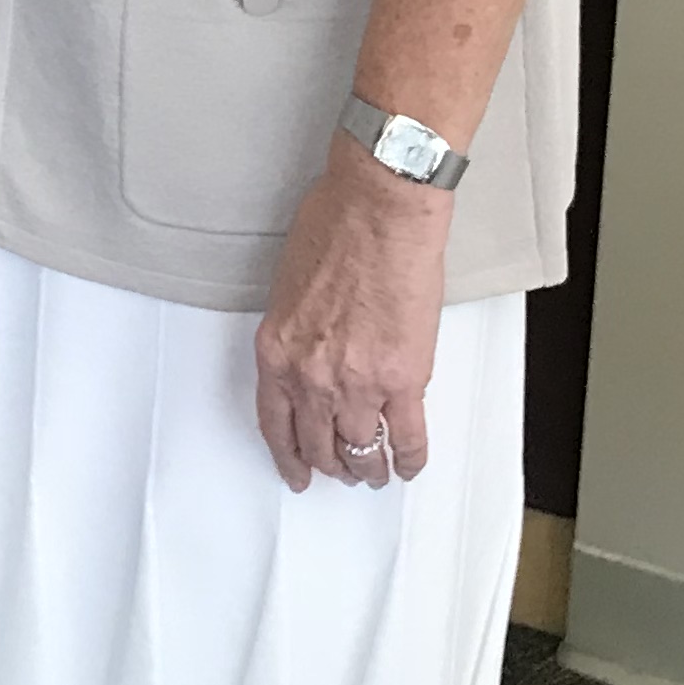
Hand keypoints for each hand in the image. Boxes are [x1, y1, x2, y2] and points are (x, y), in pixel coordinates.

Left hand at [251, 133, 454, 489]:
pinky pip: (407, 436)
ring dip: (368, 468)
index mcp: (278, 350)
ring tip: (374, 474)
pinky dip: (408, 457)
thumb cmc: (334, 226)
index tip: (296, 471)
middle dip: (329, 463)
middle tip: (339, 471)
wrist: (379, 210)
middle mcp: (312, 375)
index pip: (275, 422)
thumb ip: (297, 333)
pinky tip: (408, 464)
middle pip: (318, 442)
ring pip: (360, 449)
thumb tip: (312, 355)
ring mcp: (358, 382)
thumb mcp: (289, 287)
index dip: (288, 455)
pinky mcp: (403, 379)